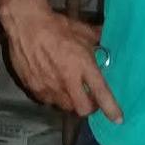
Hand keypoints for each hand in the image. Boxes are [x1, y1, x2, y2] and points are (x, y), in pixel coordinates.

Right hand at [0, 0, 122, 122]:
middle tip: (90, 97)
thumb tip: (107, 37)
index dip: (111, 108)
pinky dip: (54, 96)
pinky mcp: (34, 89)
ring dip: (71, 101)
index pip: (101, 92)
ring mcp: (49, 87)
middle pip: (83, 109)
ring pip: (65, 106)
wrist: (26, 25)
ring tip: (71, 88)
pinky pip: (48, 100)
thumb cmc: (57, 26)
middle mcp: (67, 81)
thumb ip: (97, 39)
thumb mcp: (82, 31)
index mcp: (83, 65)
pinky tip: (54, 83)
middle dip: (89, 107)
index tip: (118, 119)